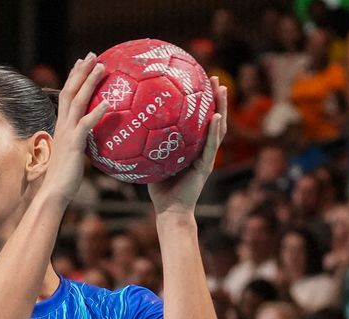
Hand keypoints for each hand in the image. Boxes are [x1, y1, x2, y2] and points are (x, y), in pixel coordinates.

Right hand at [43, 53, 109, 206]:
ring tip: (102, 67)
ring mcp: (67, 133)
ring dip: (89, 83)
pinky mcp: (74, 144)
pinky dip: (96, 113)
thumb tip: (92, 141)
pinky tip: (108, 104)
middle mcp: (62, 125)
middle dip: (81, 71)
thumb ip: (81, 144)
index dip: (73, 78)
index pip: (66, 96)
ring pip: (77, 101)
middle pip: (69, 91)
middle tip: (92, 55)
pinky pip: (86, 125)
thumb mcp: (73, 156)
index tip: (82, 63)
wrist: (54, 193)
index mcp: (62, 126)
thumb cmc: (65, 179)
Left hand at [148, 77, 227, 215]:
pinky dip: (214, 131)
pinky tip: (216, 116)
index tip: (198, 81)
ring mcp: (207, 157)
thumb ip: (147, 144)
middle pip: (213, 119)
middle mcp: (203, 149)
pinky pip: (210, 145)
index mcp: (193, 147)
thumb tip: (128, 124)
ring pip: (217, 128)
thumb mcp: (151, 161)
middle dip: (215, 98)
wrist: (169, 211)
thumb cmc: (159, 189)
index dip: (201, 102)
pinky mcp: (206, 166)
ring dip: (221, 107)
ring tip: (220, 89)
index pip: (199, 120)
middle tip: (214, 77)